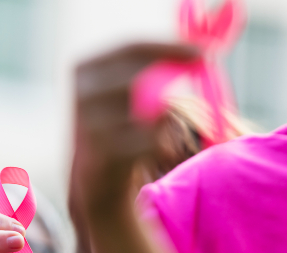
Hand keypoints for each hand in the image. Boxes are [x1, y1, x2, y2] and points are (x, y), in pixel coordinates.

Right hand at [72, 43, 197, 215]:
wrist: (96, 171)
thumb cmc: (118, 122)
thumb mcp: (126, 88)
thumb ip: (153, 65)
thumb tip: (198, 48)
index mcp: (86, 68)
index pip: (130, 48)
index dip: (167, 46)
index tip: (200, 50)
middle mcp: (83, 92)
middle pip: (137, 75)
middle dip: (172, 73)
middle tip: (203, 69)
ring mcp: (90, 123)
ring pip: (147, 109)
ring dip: (164, 116)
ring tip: (158, 126)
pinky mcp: (104, 151)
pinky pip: (148, 140)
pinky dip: (159, 144)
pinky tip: (150, 150)